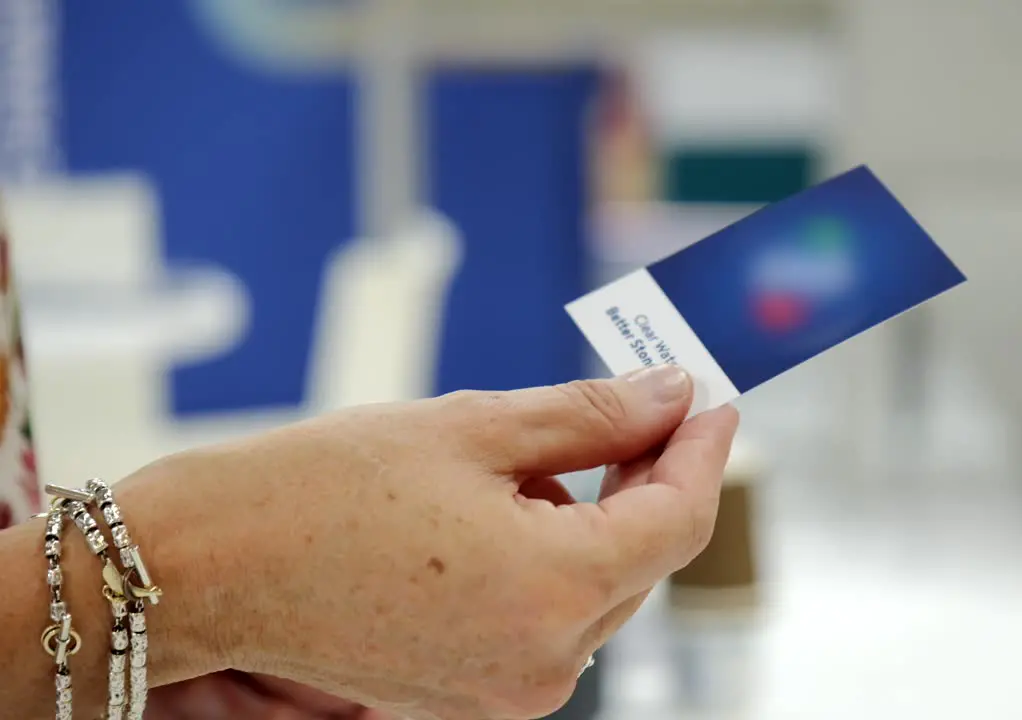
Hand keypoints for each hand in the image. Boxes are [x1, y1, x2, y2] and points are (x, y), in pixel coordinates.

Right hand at [118, 365, 736, 719]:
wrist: (203, 566)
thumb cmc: (315, 492)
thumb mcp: (471, 429)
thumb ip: (591, 416)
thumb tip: (670, 395)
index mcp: (550, 593)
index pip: (675, 519)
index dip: (703, 452)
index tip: (712, 401)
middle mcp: (541, 661)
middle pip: (642, 559)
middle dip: (650, 478)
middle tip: (643, 407)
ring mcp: (506, 691)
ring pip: (597, 590)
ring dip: (593, 518)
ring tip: (541, 456)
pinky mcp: (473, 694)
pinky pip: (549, 619)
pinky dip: (551, 560)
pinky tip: (507, 508)